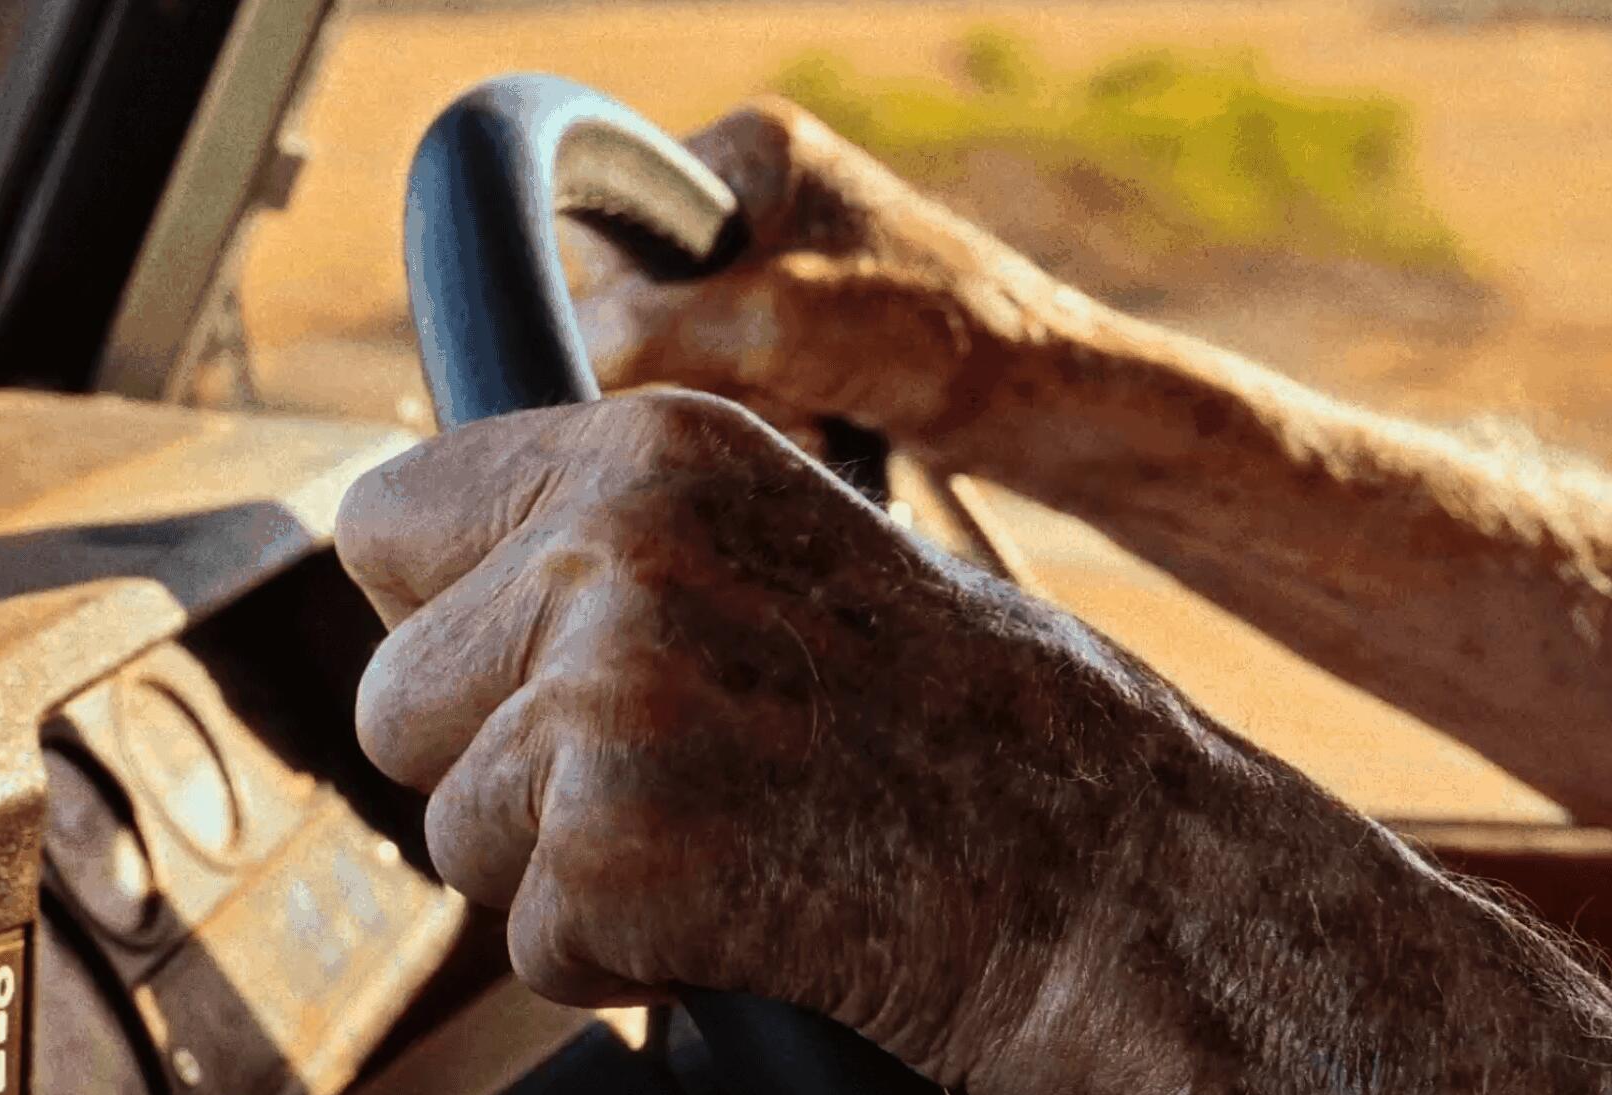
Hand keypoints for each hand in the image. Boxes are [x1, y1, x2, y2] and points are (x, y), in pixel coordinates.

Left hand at [333, 390, 1186, 1094]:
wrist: (1107, 862)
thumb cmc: (953, 724)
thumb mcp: (772, 554)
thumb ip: (596, 545)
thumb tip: (414, 577)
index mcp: (652, 446)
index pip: (389, 517)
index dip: (456, 621)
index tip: (545, 672)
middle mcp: (617, 541)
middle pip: (396, 698)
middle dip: (502, 768)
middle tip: (676, 779)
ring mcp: (615, 686)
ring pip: (453, 831)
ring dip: (571, 869)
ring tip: (734, 835)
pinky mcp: (621, 841)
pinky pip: (533, 942)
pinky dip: (626, 960)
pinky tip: (753, 909)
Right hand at [569, 99, 1077, 458]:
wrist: (1058, 404)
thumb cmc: (942, 338)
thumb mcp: (774, 325)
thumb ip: (647, 330)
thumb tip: (552, 355)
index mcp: (751, 150)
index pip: (607, 219)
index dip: (615, 303)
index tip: (665, 356)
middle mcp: (764, 197)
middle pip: (645, 300)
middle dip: (695, 365)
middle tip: (776, 387)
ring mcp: (789, 267)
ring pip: (690, 357)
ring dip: (738, 402)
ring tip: (815, 411)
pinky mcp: (813, 334)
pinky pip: (739, 387)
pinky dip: (770, 420)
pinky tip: (828, 428)